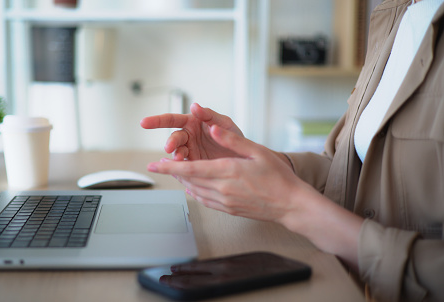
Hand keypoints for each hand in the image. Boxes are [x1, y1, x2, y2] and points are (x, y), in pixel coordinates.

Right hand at [140, 103, 244, 160]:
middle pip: (173, 137)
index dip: (157, 121)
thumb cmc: (235, 137)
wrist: (245, 159)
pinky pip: (183, 166)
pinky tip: (181, 168)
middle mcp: (189, 136)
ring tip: (180, 159)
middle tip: (170, 147)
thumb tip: (195, 107)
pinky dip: (181, 167)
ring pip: (177, 152)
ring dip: (176, 156)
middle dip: (170, 142)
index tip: (145, 123)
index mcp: (194, 122)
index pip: (172, 119)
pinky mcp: (194, 164)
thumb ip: (209, 115)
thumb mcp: (224, 123)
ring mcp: (191, 151)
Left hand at [147, 124, 307, 222]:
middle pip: (188, 181)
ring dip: (183, 182)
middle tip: (161, 164)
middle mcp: (222, 189)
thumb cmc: (278, 177)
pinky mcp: (228, 209)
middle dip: (173, 172)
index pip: (190, 169)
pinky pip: (205, 201)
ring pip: (194, 191)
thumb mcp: (257, 151)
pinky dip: (195, 192)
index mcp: (227, 172)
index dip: (168, 167)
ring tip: (176, 172)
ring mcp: (225, 202)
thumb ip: (232, 140)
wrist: (291, 205)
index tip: (154, 165)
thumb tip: (212, 129)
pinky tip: (194, 187)